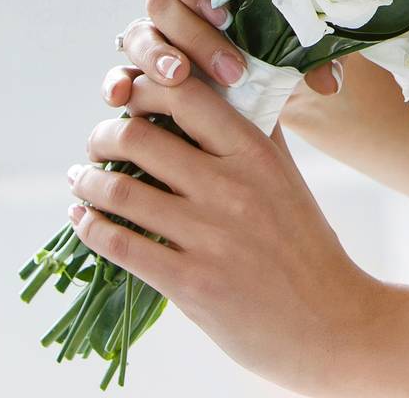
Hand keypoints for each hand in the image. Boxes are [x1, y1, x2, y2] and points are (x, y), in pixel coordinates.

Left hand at [68, 70, 381, 392]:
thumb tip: (226, 90)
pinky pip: (123, 246)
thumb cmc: (306, 245)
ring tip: (80, 178)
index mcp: (256, 153)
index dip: (147, 89)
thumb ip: (256, 133)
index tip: (130, 98)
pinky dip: (92, 229)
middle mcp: (230, 186)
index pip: (188, 96)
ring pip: (123, 192)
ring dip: (89, 182)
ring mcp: (208, 236)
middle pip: (143, 139)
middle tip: (96, 142)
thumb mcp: (286, 177)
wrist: (328, 320)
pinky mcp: (190, 283)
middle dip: (105, 136)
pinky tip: (83, 221)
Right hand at [103, 0, 344, 109]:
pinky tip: (122, 99)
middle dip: (193, 33)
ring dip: (158, 56)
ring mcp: (152, 36)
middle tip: (228, 67)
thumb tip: (330, 81)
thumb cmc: (277, 53)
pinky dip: (116, 84)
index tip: (224, 12)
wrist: (257, 94)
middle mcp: (174, 1)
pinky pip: (117, 73)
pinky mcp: (139, 74)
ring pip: (138, 33)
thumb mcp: (300, 49)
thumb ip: (315, 56)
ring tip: (180, 79)